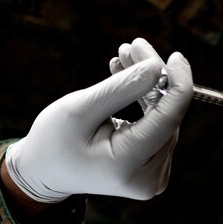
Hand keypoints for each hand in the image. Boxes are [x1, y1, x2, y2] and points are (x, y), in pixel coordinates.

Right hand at [4, 38, 192, 202]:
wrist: (45, 171)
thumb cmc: (54, 141)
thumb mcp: (80, 109)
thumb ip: (121, 89)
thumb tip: (158, 67)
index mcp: (127, 166)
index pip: (168, 120)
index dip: (178, 84)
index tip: (175, 56)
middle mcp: (148, 178)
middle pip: (167, 115)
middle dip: (153, 76)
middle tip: (133, 45)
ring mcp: (153, 174)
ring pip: (163, 116)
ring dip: (148, 84)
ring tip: (125, 55)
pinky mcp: (153, 165)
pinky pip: (157, 124)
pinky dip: (145, 99)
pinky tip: (129, 75)